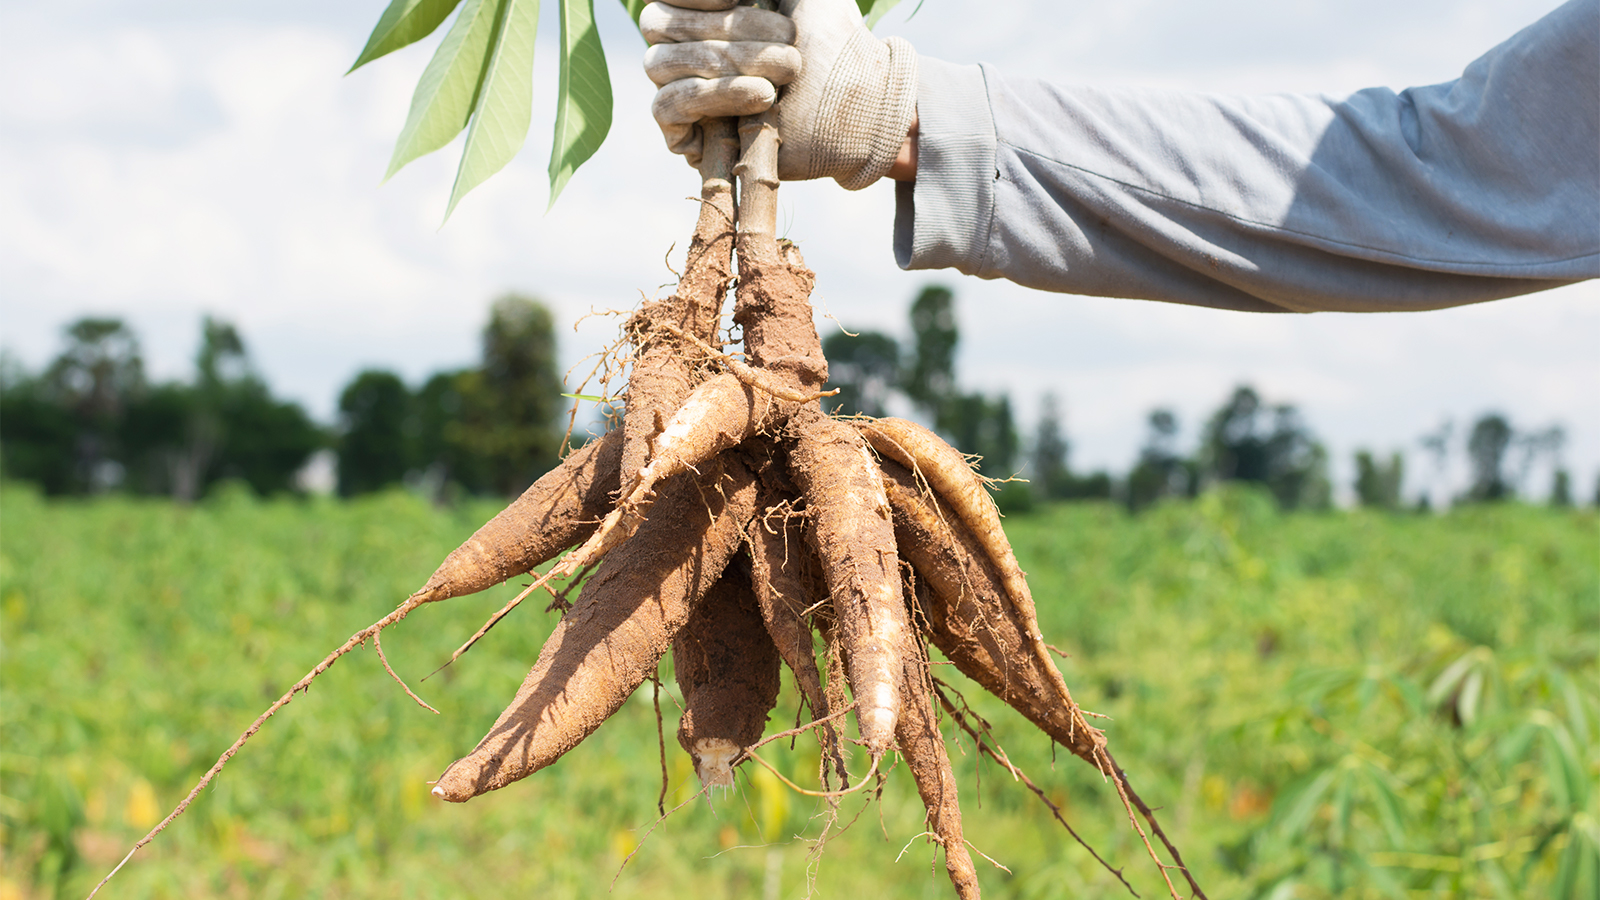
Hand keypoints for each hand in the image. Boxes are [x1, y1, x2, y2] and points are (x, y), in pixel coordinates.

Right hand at [643, 0, 917, 188]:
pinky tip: (761, 95)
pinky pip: (666, 107)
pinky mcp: (684, 135)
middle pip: (658, 24)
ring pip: (660, 64)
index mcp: (697, 11)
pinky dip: (713, 95)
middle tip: (790, 40)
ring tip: (787, 69)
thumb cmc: (830, 39)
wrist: (860, 102)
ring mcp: (677, 91)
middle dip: (729, 27)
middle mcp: (679, 47)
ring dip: (728, 61)